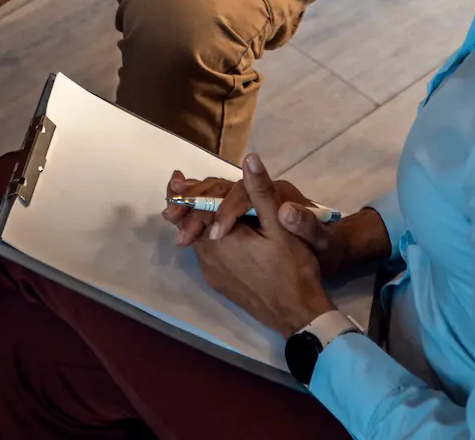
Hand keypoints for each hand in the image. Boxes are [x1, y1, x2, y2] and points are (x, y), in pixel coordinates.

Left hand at [186, 154, 339, 337]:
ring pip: (196, 240)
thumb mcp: (279, 225)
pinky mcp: (220, 284)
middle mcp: (208, 257)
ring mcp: (213, 274)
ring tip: (198, 206)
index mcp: (219, 239)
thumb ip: (260, 191)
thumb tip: (250, 158)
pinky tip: (217, 233)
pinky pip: (205, 255)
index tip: (176, 178)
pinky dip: (204, 239)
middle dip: (185, 205)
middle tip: (179, 188)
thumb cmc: (292, 268)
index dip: (185, 191)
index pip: (193, 208)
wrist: (299, 315)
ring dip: (195, 223)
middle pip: (189, 225)